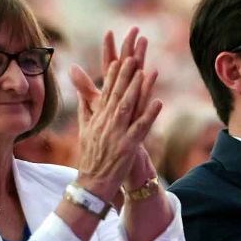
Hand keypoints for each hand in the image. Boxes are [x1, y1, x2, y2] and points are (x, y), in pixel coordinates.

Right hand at [70, 49, 161, 200]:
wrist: (91, 184)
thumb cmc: (90, 158)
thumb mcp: (84, 130)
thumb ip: (84, 109)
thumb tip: (81, 92)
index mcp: (98, 118)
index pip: (106, 91)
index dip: (113, 74)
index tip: (119, 57)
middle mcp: (106, 122)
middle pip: (117, 94)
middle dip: (125, 74)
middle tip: (133, 55)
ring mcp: (116, 134)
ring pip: (127, 107)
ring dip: (136, 88)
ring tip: (145, 71)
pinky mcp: (127, 146)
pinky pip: (140, 128)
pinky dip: (149, 115)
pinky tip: (159, 102)